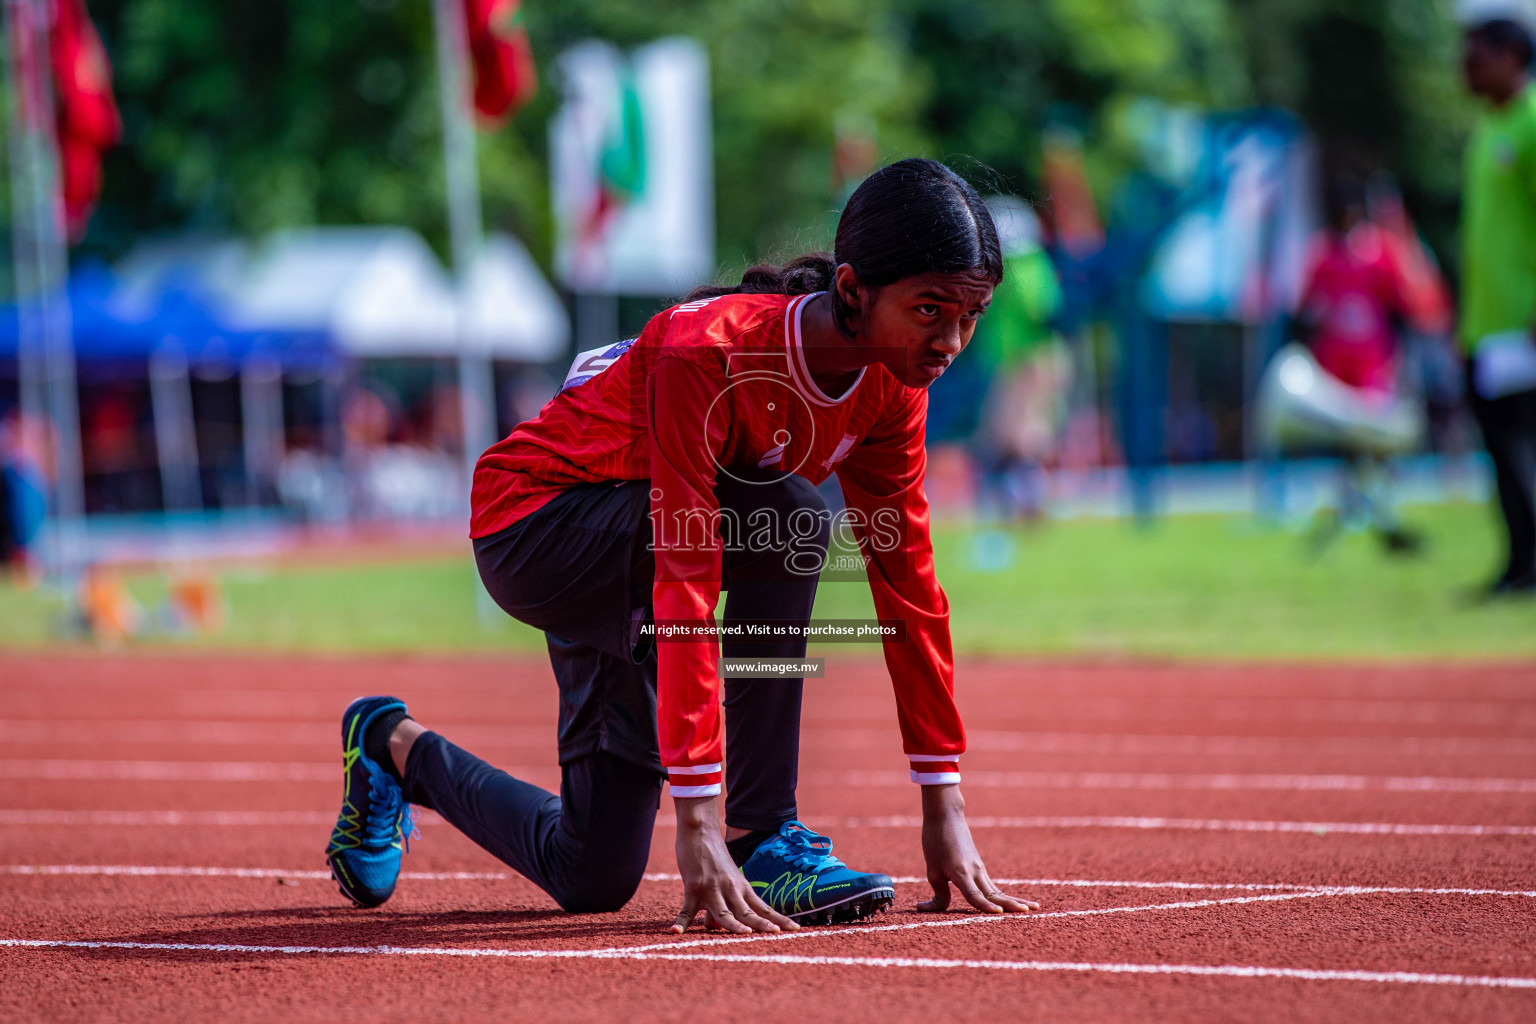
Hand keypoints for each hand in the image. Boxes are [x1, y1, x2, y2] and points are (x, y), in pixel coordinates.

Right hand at [668, 796, 800, 934]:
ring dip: (733, 924)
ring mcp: (712, 889)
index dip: (779, 919)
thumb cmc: (714, 856)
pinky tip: (676, 931)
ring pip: (724, 912)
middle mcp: (730, 889)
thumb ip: (727, 900)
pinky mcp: (693, 887)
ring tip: (744, 934)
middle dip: (762, 924)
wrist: (701, 830)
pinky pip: (687, 909)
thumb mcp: (727, 878)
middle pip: (748, 912)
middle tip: (777, 934)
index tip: (795, 928)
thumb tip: (718, 924)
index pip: (764, 907)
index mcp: (742, 887)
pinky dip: (681, 921)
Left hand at [916, 784, 1038, 914]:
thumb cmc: (936, 842)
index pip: (974, 894)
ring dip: (1015, 900)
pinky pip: (994, 887)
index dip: (985, 905)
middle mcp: (975, 872)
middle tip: (1028, 912)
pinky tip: (1018, 903)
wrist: (946, 816)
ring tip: (1035, 907)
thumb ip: (939, 894)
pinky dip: (1005, 897)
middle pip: (994, 893)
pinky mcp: (980, 868)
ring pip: (998, 890)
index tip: (998, 912)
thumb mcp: (932, 871)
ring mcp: (980, 870)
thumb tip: (931, 910)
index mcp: (961, 872)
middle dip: (1011, 904)